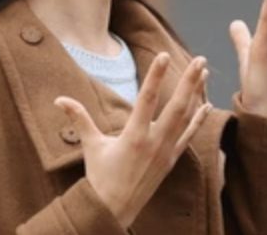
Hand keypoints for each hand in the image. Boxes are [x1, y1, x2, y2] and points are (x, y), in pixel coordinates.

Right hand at [54, 53, 210, 227]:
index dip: (156, 76)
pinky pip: (189, 136)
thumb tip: (59, 100)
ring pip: (186, 118)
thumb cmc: (100, 177)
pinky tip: (208, 105)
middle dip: (189, 81)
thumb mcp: (90, 146)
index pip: (147, 99)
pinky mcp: (172, 160)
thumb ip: (79, 119)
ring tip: (205, 73)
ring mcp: (166, 151)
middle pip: (176, 106)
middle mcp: (154, 142)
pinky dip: (199, 120)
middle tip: (200, 59)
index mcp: (133, 136)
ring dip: (196, 94)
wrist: (112, 211)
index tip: (164, 55)